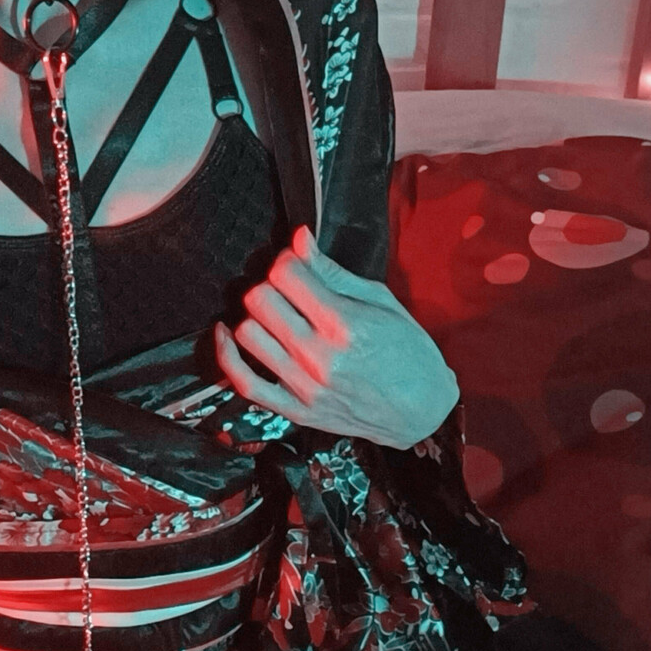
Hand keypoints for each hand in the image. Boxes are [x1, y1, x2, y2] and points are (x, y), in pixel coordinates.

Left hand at [215, 226, 458, 449]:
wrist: (422, 412)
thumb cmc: (408, 352)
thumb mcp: (380, 302)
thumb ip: (332, 272)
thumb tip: (298, 238)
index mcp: (344, 324)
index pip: (285, 274)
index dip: (286, 260)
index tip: (296, 265)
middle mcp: (319, 355)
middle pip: (259, 300)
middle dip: (269, 286)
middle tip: (285, 291)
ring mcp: (304, 386)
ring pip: (247, 334)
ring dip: (255, 317)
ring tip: (273, 315)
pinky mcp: (295, 411)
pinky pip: (244, 382)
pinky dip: (227, 355)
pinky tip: (229, 334)